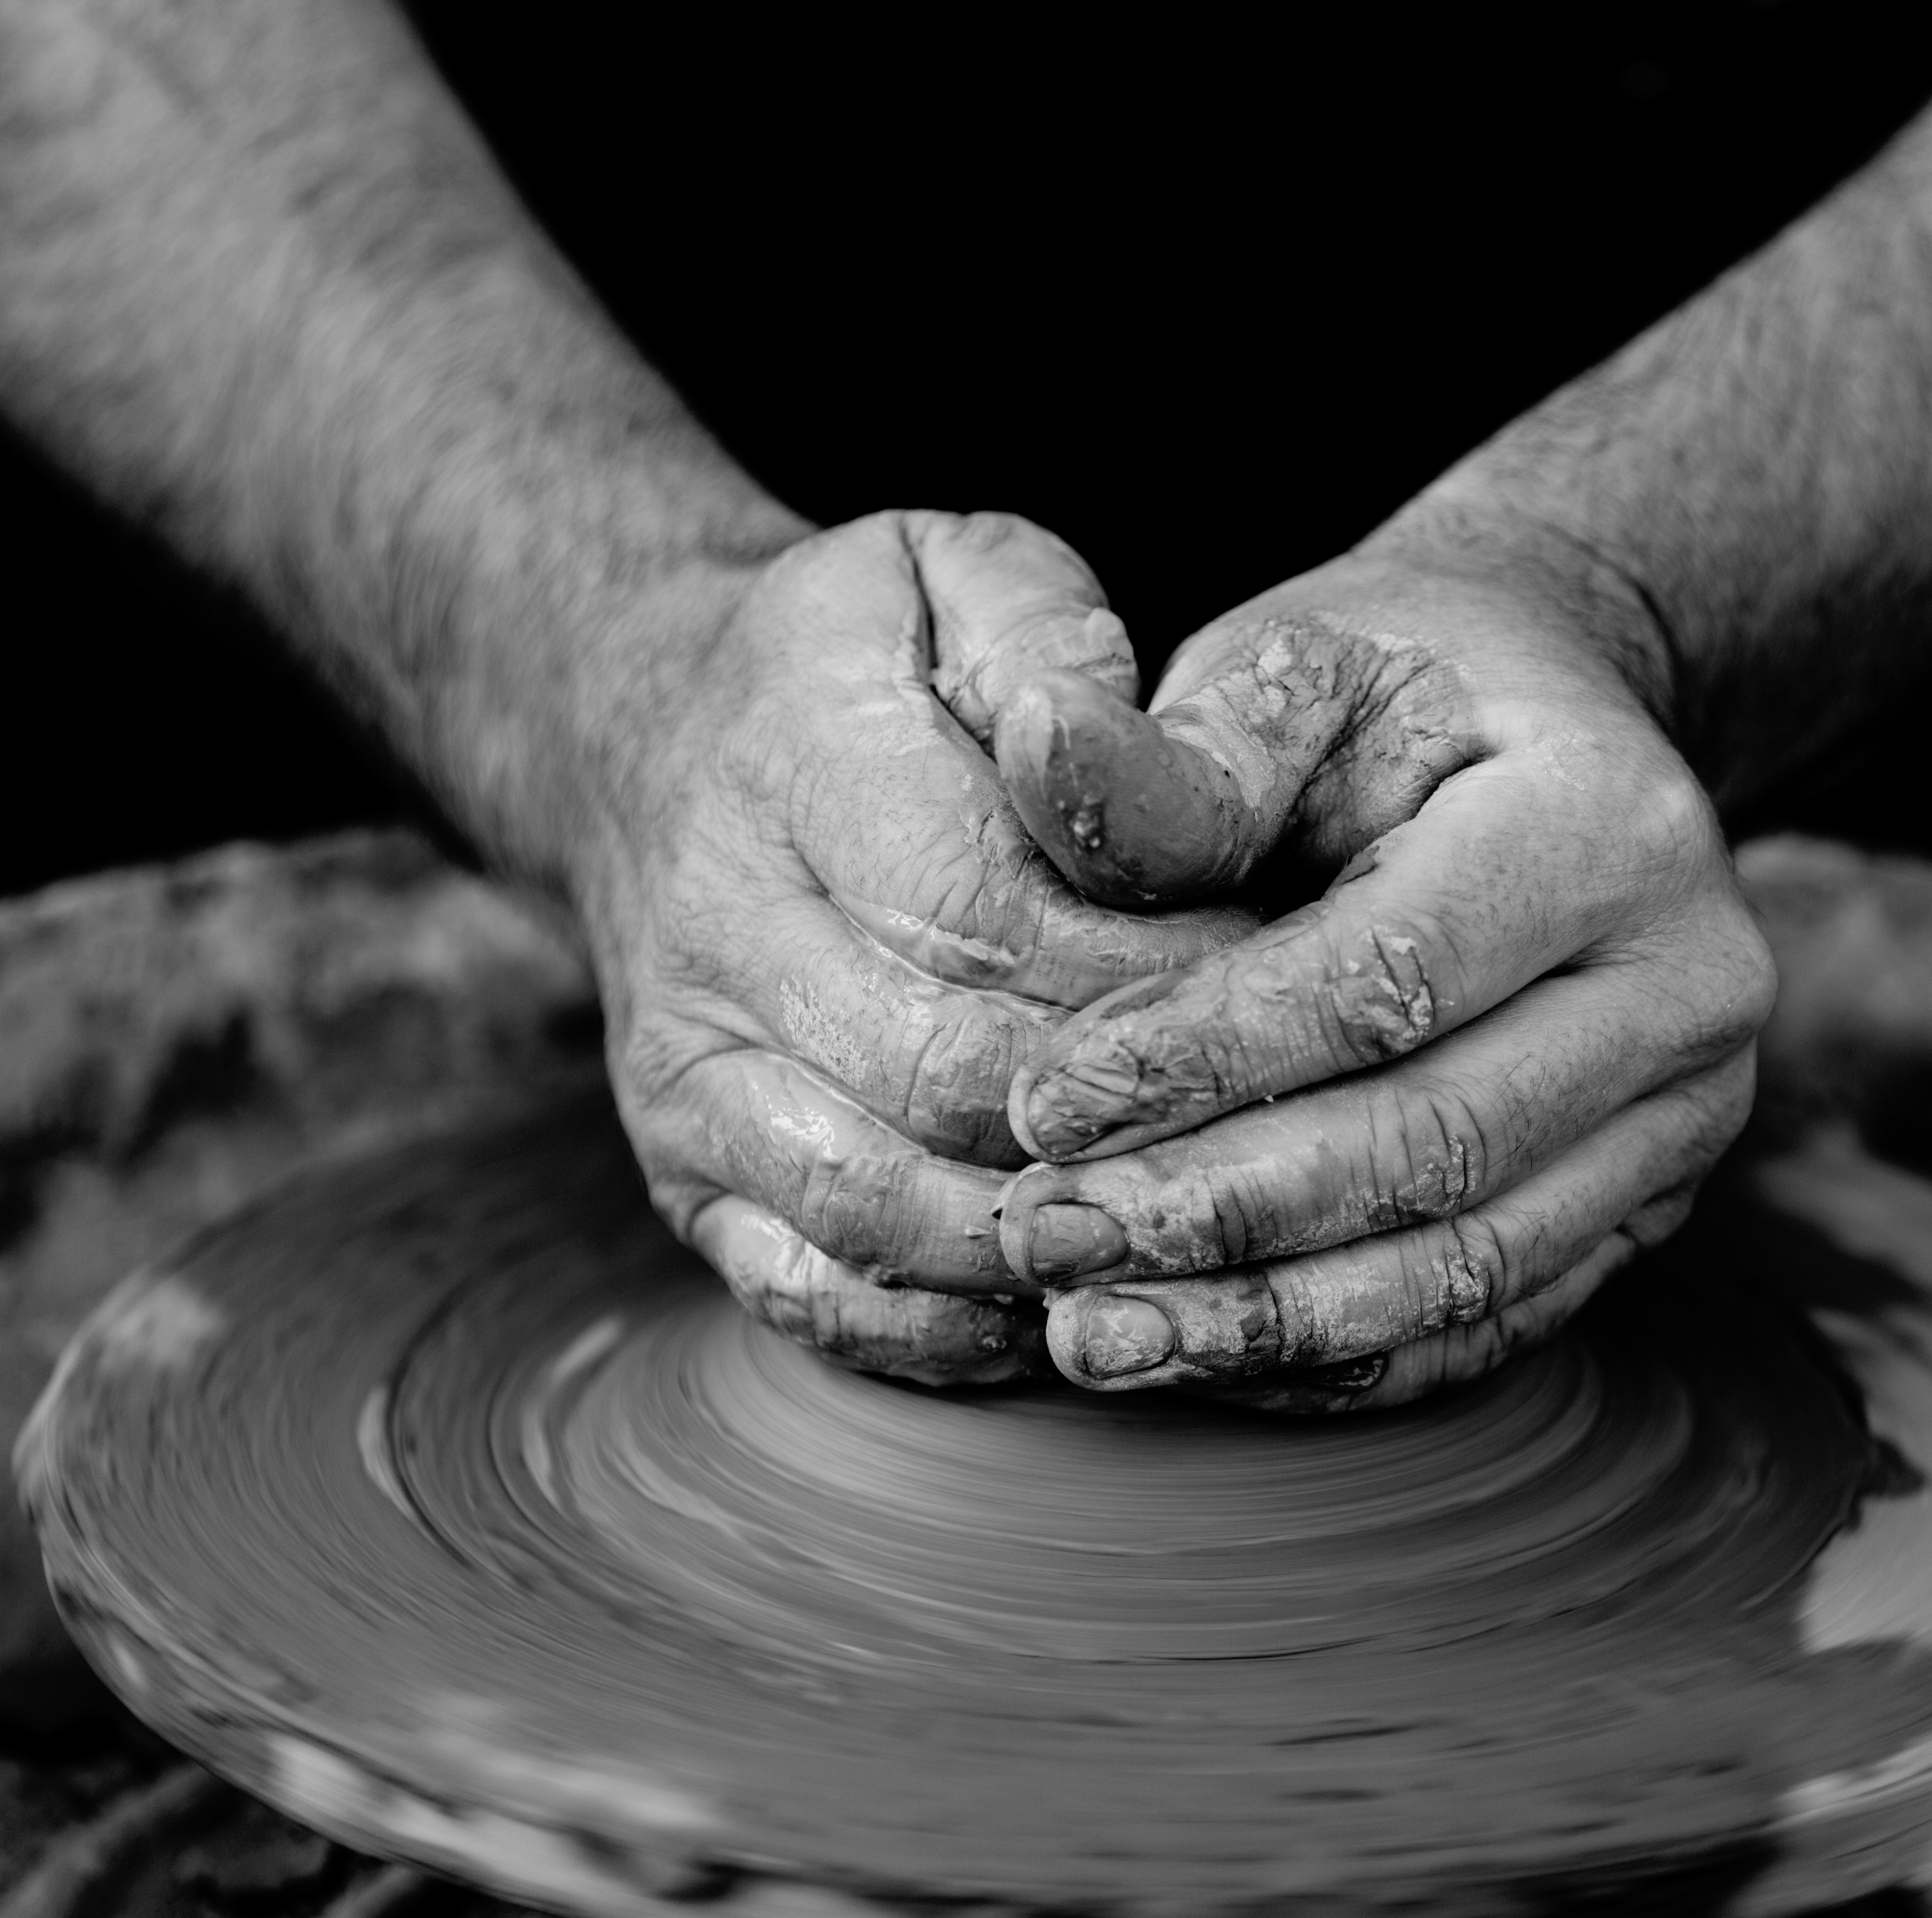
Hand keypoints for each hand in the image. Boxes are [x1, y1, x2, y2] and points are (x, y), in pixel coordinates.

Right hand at [563, 510, 1243, 1380]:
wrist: (648, 740)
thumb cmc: (863, 660)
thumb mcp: (958, 570)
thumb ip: (1053, 644)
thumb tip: (1104, 759)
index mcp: (798, 769)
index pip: (995, 920)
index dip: (1154, 983)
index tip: (1283, 996)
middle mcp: (719, 938)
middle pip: (955, 1084)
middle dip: (1135, 1126)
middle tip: (1280, 1138)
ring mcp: (690, 1080)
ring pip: (888, 1216)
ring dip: (1058, 1247)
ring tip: (1200, 1239)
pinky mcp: (687, 1181)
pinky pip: (819, 1298)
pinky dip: (956, 1333)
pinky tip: (1077, 1304)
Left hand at [987, 525, 1775, 1410]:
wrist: (1542, 735)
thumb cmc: (1391, 698)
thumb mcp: (1297, 669)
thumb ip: (1182, 757)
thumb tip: (1041, 752)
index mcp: (1613, 823)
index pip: (1391, 978)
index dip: (1209, 1057)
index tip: (1042, 1108)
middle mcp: (1691, 984)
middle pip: (1439, 1141)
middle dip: (1224, 1213)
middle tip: (1045, 1243)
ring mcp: (1687, 1115)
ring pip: (1469, 1263)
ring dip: (1269, 1321)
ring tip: (1095, 1338)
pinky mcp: (1647, 1207)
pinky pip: (1492, 1320)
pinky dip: (1340, 1360)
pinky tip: (1199, 1362)